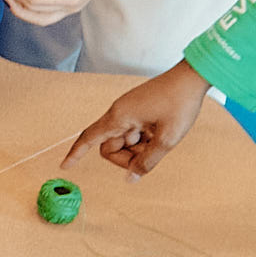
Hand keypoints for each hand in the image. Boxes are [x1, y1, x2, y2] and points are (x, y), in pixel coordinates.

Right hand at [62, 59, 213, 180]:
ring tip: (161, 138)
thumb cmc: (179, 104)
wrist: (191, 77)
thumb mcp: (166, 139)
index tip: (65, 166)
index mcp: (119, 117)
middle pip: (110, 146)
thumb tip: (131, 178)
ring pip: (124, 140)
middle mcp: (119, 112)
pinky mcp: (137, 110)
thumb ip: (147, 162)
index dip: (76, 153)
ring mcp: (128, 110)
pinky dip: (144, 139)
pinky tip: (161, 131)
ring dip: (139, 148)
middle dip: (127, 157)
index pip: (89, 138)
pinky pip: (133, 131)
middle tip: (151, 154)